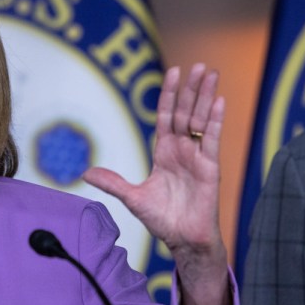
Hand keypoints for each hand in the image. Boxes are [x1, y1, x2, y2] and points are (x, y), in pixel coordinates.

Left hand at [83, 64, 229, 304]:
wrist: (182, 239)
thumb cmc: (162, 219)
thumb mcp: (132, 197)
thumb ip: (112, 182)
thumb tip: (85, 173)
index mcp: (164, 153)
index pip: (166, 117)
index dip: (168, 95)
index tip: (172, 72)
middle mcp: (182, 150)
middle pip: (185, 112)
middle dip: (190, 89)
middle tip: (196, 65)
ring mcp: (197, 157)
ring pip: (200, 120)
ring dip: (205, 97)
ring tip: (210, 73)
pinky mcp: (210, 168)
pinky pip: (212, 140)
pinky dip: (215, 121)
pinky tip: (219, 101)